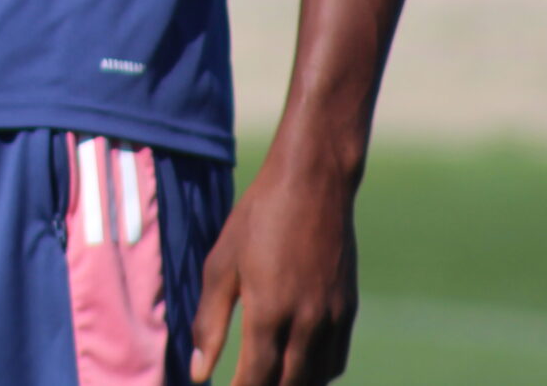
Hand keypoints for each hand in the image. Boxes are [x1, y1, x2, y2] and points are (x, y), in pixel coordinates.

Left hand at [194, 151, 359, 385]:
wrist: (314, 181)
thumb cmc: (258, 217)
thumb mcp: (221, 265)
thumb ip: (209, 323)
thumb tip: (198, 372)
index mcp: (269, 312)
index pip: (255, 379)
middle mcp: (306, 322)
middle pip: (287, 385)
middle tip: (243, 384)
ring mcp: (332, 317)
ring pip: (314, 379)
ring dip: (290, 384)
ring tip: (266, 378)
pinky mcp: (348, 308)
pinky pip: (335, 360)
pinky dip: (316, 373)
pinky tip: (296, 367)